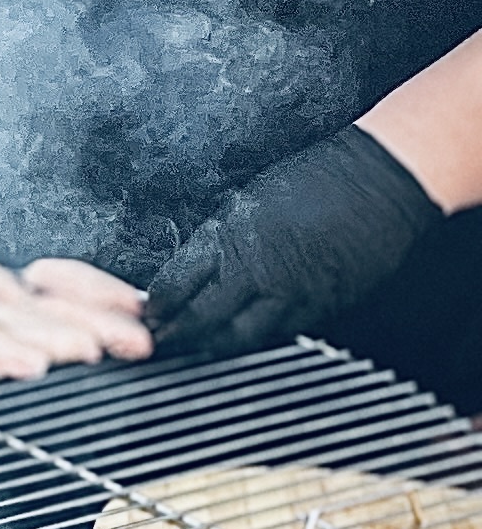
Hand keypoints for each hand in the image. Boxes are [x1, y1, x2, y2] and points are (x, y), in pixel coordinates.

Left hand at [144, 128, 439, 360]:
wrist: (380, 180)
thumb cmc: (318, 179)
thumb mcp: (249, 200)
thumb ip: (219, 239)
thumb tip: (191, 271)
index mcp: (231, 236)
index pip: (176, 284)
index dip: (157, 305)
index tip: (149, 313)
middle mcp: (258, 270)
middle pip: (201, 319)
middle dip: (176, 335)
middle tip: (162, 344)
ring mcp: (291, 294)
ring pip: (240, 338)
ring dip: (214, 346)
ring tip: (199, 349)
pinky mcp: (321, 308)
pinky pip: (280, 335)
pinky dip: (258, 341)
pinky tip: (246, 340)